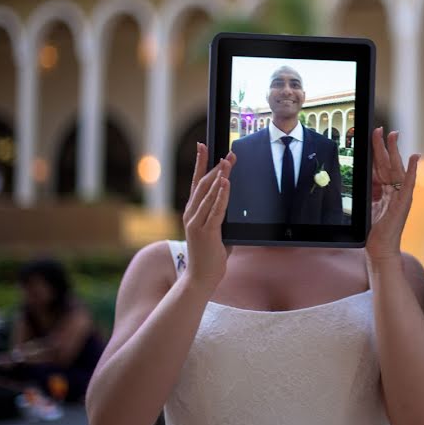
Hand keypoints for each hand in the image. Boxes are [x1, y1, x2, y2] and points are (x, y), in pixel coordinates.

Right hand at [183, 143, 234, 292]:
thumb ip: (220, 217)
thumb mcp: (216, 231)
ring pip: (209, 193)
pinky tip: (226, 183)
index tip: (203, 146)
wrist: (200, 278)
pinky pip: (216, 209)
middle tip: (229, 153)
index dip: (199, 163)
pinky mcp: (206, 232)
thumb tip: (232, 204)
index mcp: (192, 212)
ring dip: (220, 175)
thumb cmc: (210, 256)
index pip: (196, 182)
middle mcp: (191, 214)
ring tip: (228, 161)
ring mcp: (196, 223)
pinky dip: (221, 195)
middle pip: (203, 183)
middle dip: (216, 166)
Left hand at [367, 128, 418, 262]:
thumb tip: (366, 174)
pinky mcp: (404, 202)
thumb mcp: (368, 205)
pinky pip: (408, 183)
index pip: (380, 166)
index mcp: (385, 190)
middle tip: (381, 129)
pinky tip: (414, 157)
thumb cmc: (374, 230)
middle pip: (388, 163)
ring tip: (393, 135)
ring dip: (396, 151)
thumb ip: (371, 190)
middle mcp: (394, 190)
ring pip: (397, 168)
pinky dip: (412, 170)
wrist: (380, 248)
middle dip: (384, 145)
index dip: (377, 151)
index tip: (375, 136)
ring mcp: (401, 195)